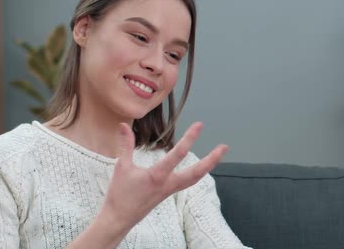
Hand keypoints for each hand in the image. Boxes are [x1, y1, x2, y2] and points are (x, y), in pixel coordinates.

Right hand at [100, 122, 227, 229]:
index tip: (199, 125)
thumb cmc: (120, 194)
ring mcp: (170, 190)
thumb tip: (123, 125)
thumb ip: (125, 145)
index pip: (178, 154)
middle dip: (212, 159)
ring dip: (207, 166)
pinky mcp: (168, 194)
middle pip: (197, 172)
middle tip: (224, 147)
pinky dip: (196, 173)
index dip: (190, 138)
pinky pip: (187, 182)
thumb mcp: (121, 167)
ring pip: (194, 178)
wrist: (119, 219)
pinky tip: (200, 168)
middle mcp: (168, 184)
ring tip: (217, 155)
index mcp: (157, 176)